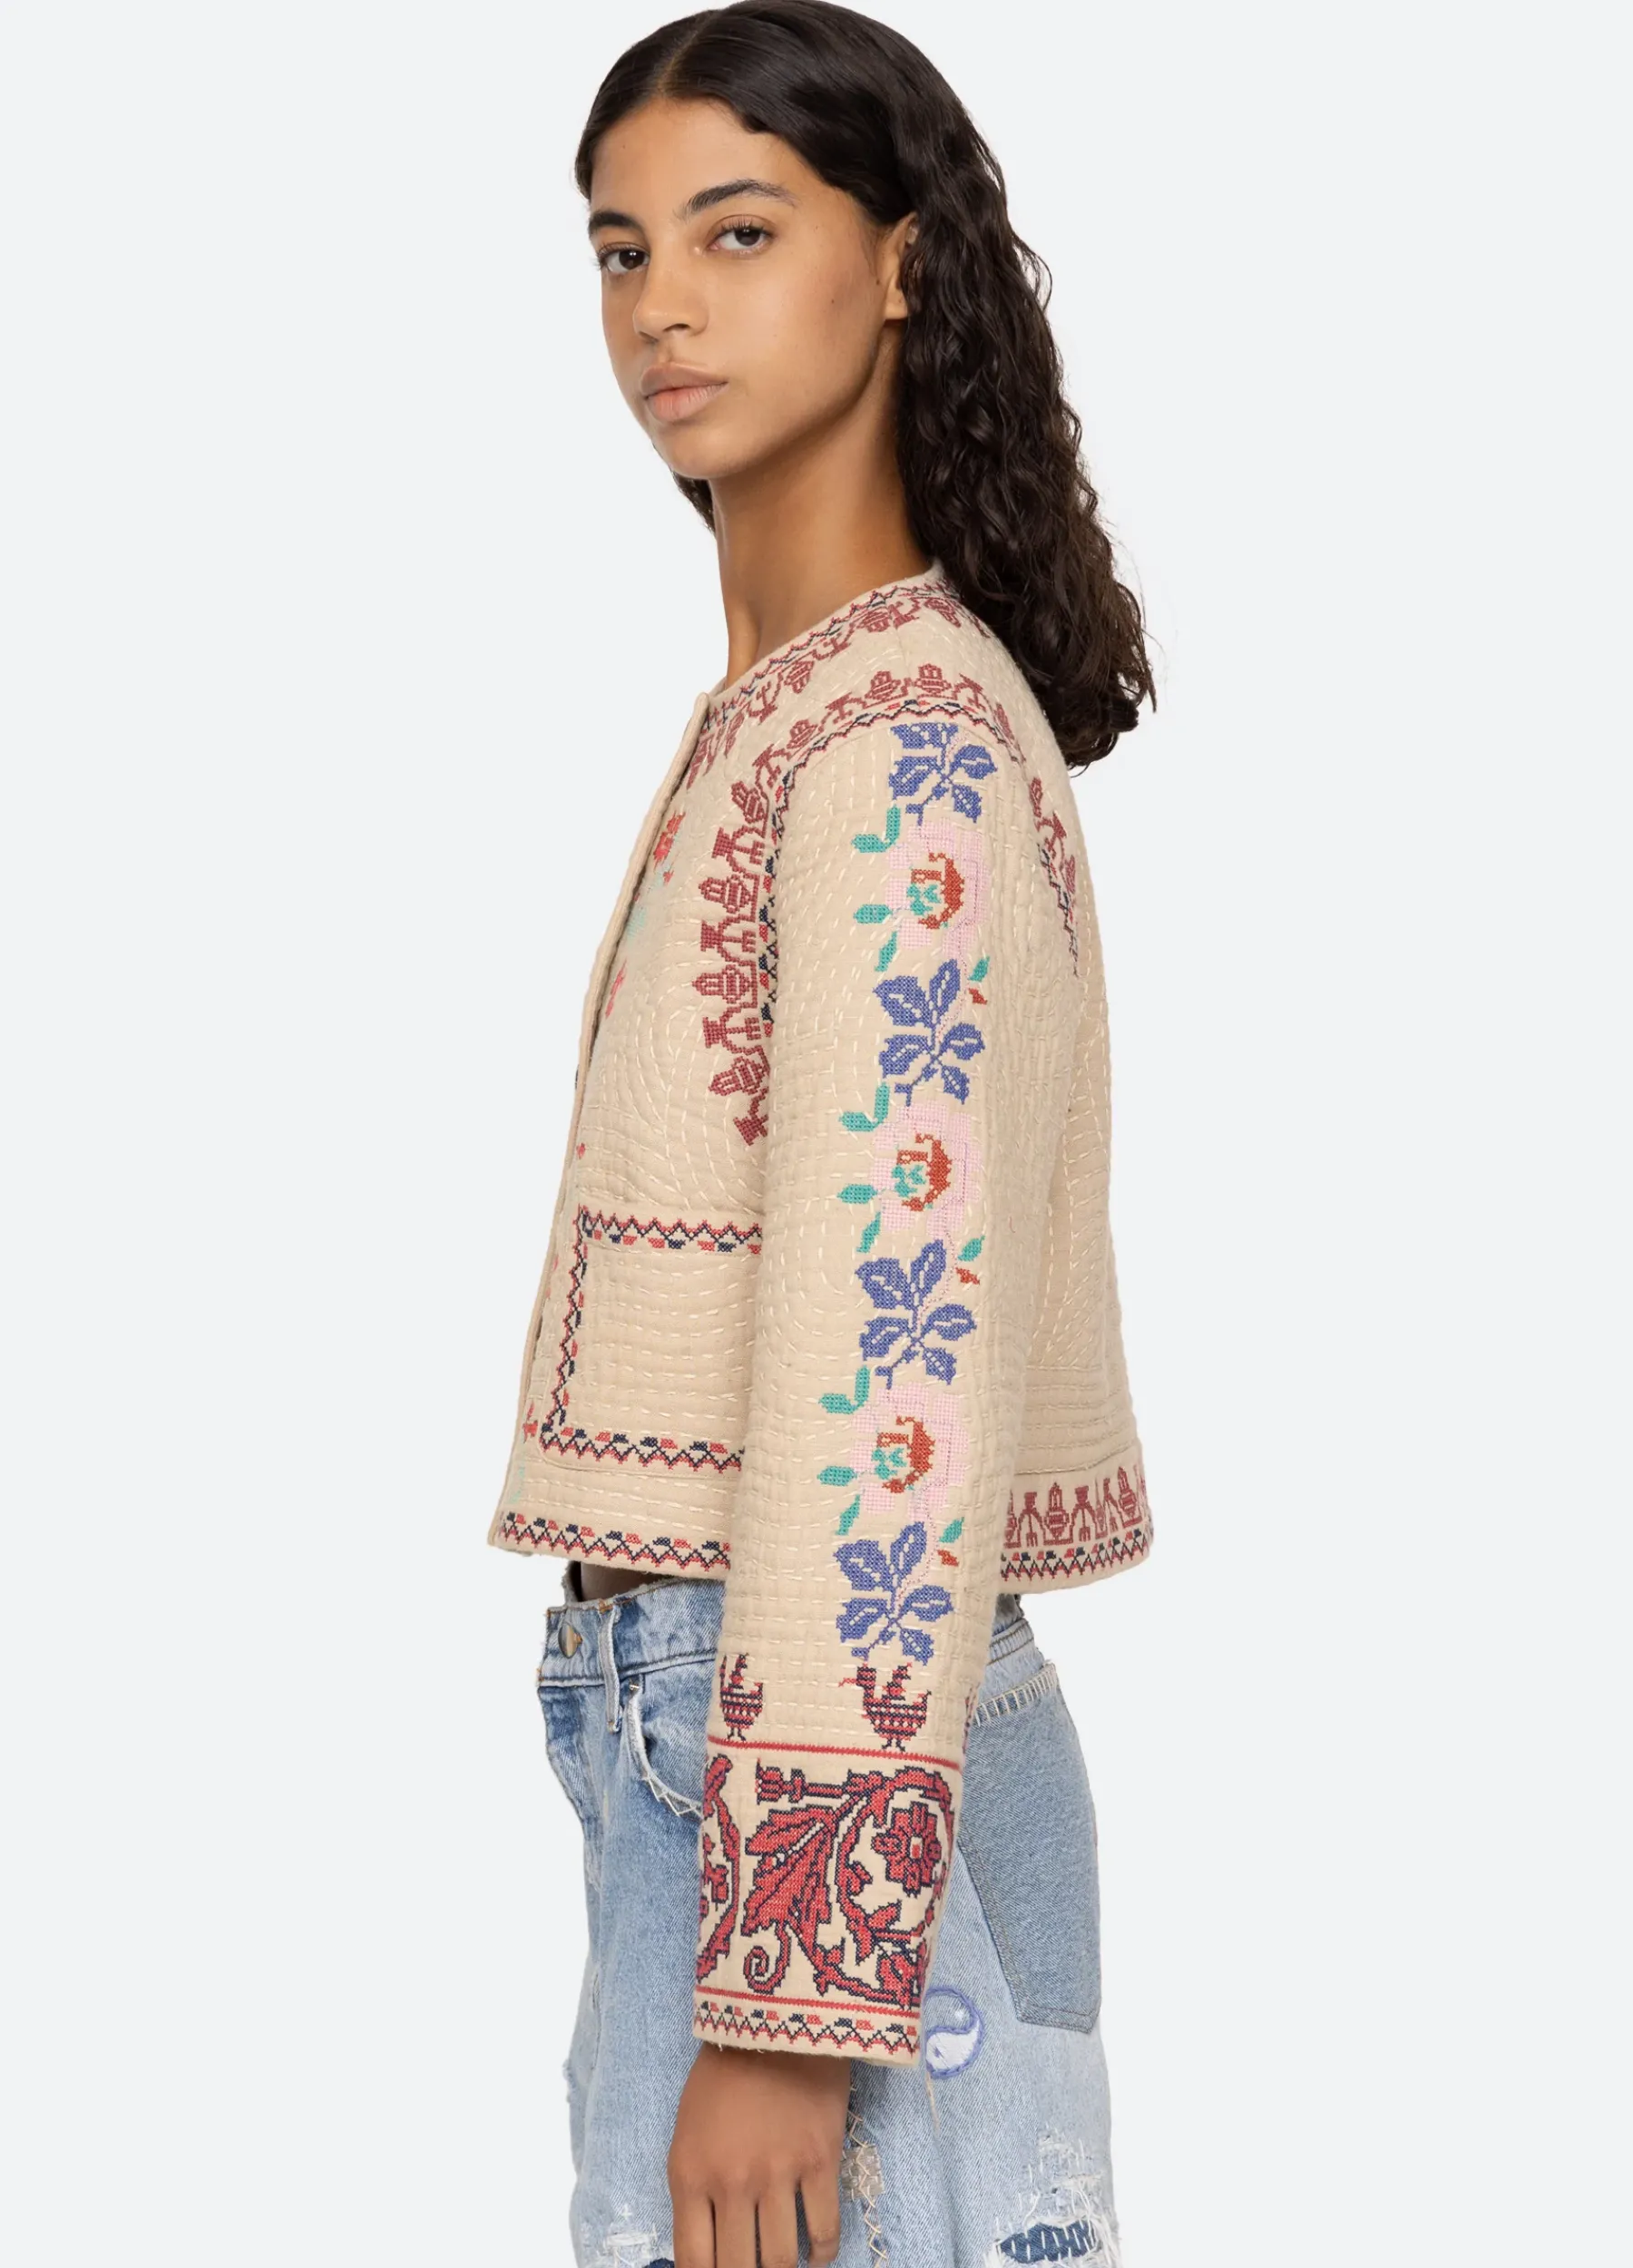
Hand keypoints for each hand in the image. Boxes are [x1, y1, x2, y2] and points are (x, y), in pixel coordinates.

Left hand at [668, 2040, 852, 2267]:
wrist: (776, 2017)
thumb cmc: (724, 2073)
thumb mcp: (688, 2133)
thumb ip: (694, 2190)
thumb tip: (708, 2248)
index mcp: (690, 2175)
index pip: (694, 2263)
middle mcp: (731, 2184)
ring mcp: (778, 2175)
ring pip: (781, 2260)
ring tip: (783, 2264)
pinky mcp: (821, 2162)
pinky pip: (823, 2231)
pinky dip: (820, 2253)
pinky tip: (815, 2254)